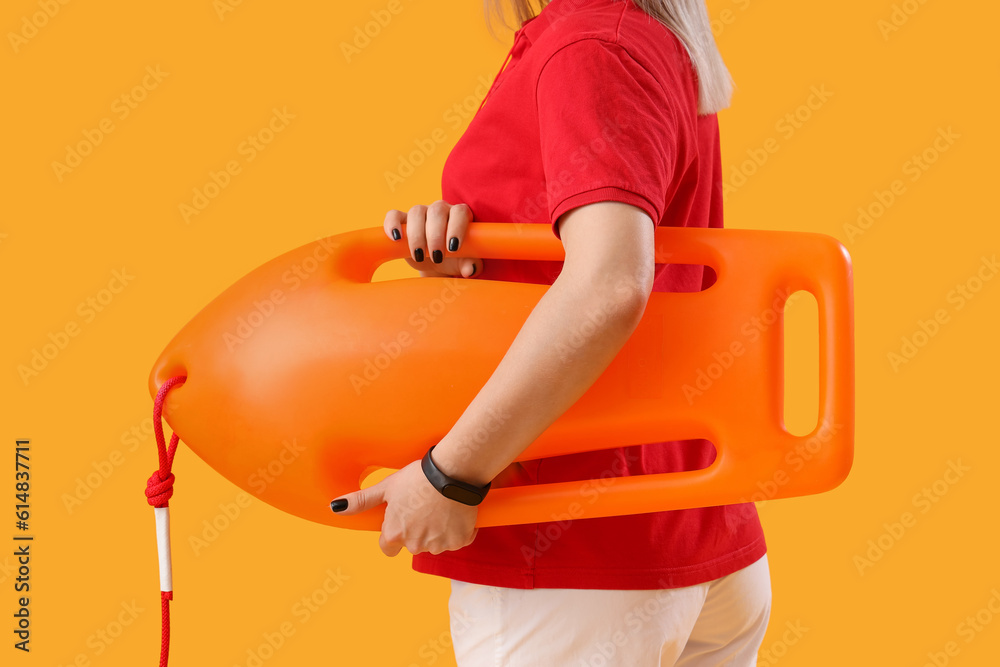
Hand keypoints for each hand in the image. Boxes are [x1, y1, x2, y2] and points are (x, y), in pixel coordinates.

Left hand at [330, 459, 479, 556]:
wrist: (452, 472)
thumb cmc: (417, 478)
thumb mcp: (386, 487)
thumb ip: (361, 501)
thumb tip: (335, 507)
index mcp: (394, 534)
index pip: (387, 547)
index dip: (393, 532)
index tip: (402, 518)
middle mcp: (415, 545)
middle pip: (412, 544)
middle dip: (416, 530)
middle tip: (423, 506)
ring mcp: (438, 544)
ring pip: (435, 543)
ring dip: (437, 530)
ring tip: (440, 507)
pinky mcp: (459, 541)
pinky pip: (456, 539)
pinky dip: (457, 529)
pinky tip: (455, 511)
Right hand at [384, 200, 482, 277]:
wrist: (438, 263)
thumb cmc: (455, 259)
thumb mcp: (465, 263)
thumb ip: (471, 264)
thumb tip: (470, 269)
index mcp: (459, 215)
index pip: (459, 212)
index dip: (456, 227)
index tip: (453, 248)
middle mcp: (440, 209)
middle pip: (437, 211)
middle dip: (436, 235)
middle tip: (437, 256)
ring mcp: (421, 212)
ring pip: (416, 212)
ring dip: (417, 235)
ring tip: (420, 255)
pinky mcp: (403, 220)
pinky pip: (394, 214)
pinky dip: (392, 224)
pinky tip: (396, 238)